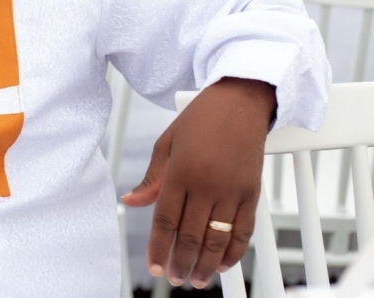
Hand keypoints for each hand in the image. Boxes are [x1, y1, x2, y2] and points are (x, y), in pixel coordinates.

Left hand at [120, 78, 275, 287]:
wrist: (240, 102)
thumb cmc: (199, 119)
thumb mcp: (166, 143)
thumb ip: (151, 179)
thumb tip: (130, 202)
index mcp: (180, 171)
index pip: (165, 219)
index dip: (158, 247)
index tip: (154, 266)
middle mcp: (206, 184)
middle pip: (190, 234)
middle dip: (181, 261)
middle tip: (174, 279)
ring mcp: (232, 190)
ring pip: (218, 238)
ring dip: (206, 263)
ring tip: (195, 279)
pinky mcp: (252, 192)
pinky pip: (243, 230)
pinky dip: (234, 251)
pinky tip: (222, 264)